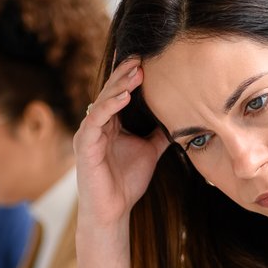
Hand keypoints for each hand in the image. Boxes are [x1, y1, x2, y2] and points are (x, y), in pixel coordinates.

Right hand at [73, 57, 169, 267]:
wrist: (113, 211)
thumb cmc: (127, 182)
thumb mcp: (151, 151)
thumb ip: (160, 133)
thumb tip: (183, 117)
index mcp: (112, 123)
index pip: (121, 92)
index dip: (132, 76)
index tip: (149, 58)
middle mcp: (99, 124)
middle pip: (112, 91)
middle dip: (127, 73)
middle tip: (143, 56)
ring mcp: (90, 132)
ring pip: (104, 101)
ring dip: (120, 85)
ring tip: (137, 72)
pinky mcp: (85, 144)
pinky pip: (96, 119)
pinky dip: (110, 106)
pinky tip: (124, 96)